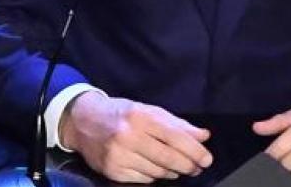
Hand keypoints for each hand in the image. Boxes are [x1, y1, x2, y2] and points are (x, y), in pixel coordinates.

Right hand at [60, 92, 212, 182]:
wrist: (83, 121)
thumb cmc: (122, 114)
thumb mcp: (149, 111)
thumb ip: (177, 124)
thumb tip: (203, 136)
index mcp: (141, 117)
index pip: (175, 137)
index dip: (194, 150)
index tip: (207, 159)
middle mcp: (129, 136)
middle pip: (168, 157)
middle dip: (188, 165)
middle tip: (197, 167)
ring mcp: (119, 155)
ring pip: (157, 171)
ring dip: (172, 171)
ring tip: (179, 168)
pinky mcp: (112, 171)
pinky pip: (143, 179)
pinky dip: (154, 176)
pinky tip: (158, 171)